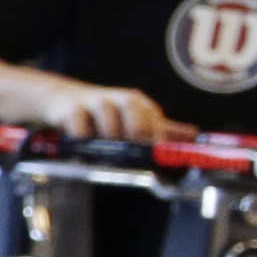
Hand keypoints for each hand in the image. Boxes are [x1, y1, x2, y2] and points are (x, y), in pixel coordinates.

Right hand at [39, 75, 171, 147]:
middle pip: (135, 114)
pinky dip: (84, 139)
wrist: (62, 99)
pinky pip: (79, 126)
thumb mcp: (133, 117)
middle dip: (137, 136)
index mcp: (138, 103)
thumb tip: (194, 134)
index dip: (157, 140)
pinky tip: (83, 150)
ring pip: (108, 119)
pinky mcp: (71, 109)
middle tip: (135, 156)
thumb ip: (161, 128)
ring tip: (108, 154)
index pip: (154, 119)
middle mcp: (119, 100)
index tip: (157, 157)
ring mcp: (94, 103)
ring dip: (110, 137)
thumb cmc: (103, 112)